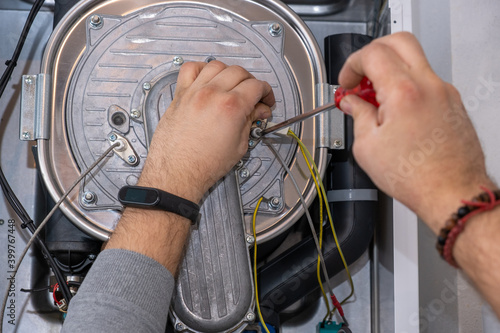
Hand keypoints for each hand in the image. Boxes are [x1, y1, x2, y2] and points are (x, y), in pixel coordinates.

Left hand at [137, 61, 274, 202]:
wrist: (178, 172)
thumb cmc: (203, 165)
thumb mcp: (239, 145)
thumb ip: (250, 121)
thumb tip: (259, 111)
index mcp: (231, 106)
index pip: (257, 86)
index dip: (266, 92)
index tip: (266, 100)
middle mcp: (212, 94)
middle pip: (239, 72)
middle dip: (251, 83)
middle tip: (253, 96)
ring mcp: (194, 92)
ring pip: (216, 66)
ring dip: (228, 73)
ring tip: (232, 86)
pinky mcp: (180, 95)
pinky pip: (190, 68)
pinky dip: (201, 68)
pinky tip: (207, 78)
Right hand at [338, 32, 494, 231]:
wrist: (452, 193)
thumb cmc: (416, 177)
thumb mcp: (368, 147)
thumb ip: (358, 116)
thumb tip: (352, 103)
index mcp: (404, 93)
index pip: (373, 54)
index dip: (352, 65)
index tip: (347, 82)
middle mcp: (429, 86)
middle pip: (399, 41)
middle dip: (373, 53)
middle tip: (361, 76)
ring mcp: (445, 92)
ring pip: (414, 60)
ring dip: (391, 70)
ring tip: (376, 100)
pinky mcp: (453, 103)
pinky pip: (426, 80)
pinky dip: (407, 85)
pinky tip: (395, 111)